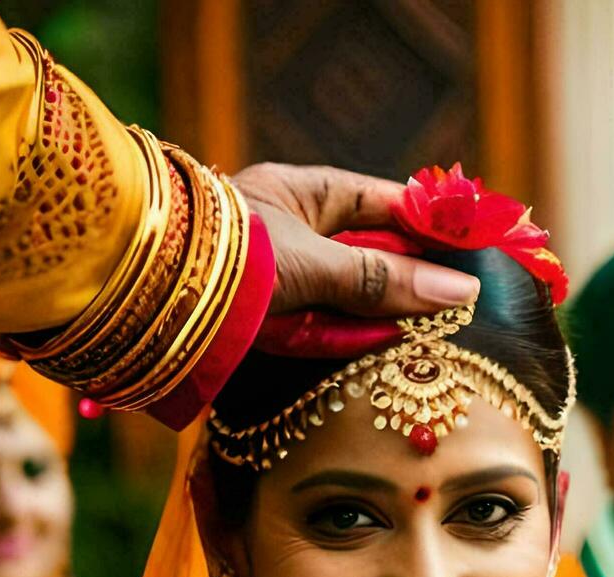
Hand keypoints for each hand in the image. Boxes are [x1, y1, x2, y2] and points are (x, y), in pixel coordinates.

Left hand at [232, 163, 479, 333]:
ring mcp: (281, 280)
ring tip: (445, 328)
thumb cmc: (226, 257)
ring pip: (354, 296)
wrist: (138, 296)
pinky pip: (326, 331)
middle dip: (418, 276)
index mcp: (304, 193)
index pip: (385, 202)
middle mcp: (294, 232)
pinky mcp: (269, 325)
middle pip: (373, 254)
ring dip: (394, 313)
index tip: (474, 245)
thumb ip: (384, 280)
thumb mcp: (314, 262)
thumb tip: (460, 292)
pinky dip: (359, 340)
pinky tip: (397, 346)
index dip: (432, 222)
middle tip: (469, 297)